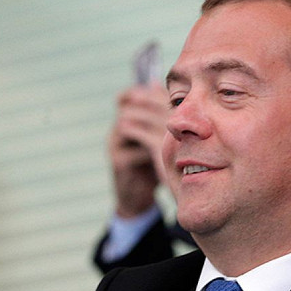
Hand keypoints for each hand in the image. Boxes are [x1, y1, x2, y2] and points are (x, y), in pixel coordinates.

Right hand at [109, 82, 169, 216]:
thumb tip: (175, 96)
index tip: (173, 98)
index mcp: (124, 121)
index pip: (129, 96)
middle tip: (176, 112)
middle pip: (129, 108)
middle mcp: (115, 131)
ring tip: (172, 132)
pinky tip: (167, 153)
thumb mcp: (156, 139)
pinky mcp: (118, 163)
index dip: (148, 93)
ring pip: (127, 125)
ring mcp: (114, 147)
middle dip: (153, 108)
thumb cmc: (150, 164)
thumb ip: (161, 118)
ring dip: (151, 127)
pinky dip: (152, 150)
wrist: (137, 197)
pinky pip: (136, 151)